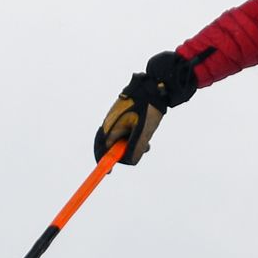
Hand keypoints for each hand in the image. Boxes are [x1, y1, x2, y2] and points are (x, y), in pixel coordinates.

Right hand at [94, 50, 201, 165]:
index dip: (104, 161)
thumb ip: (135, 149)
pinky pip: (126, 130)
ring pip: (120, 137)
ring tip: (147, 142)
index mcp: (110, 126)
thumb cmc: (149, 107)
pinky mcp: (124, 114)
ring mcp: (116, 117)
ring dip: (132, 143)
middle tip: (141, 151)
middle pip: (110, 144)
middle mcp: (110, 122)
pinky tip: (147, 133)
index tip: (109, 172)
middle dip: (123, 152)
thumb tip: (128, 162)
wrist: (156, 85)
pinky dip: (134, 135)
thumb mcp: (144, 132)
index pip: (101, 148)